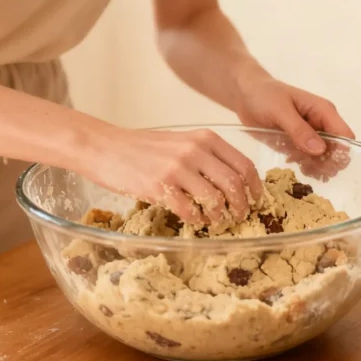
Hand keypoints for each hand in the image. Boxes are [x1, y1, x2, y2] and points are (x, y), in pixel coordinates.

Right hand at [76, 127, 263, 225]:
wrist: (105, 146)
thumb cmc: (143, 148)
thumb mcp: (181, 142)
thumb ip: (206, 156)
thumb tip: (232, 183)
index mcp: (205, 138)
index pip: (244, 164)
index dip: (255, 188)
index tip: (256, 200)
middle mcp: (195, 150)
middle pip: (235, 184)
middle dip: (242, 206)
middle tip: (239, 217)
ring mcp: (178, 168)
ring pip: (215, 199)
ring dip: (220, 216)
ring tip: (216, 221)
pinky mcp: (160, 186)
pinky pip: (190, 211)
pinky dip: (197, 220)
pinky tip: (194, 221)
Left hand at [234, 74, 354, 180]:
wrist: (246, 94)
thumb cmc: (264, 96)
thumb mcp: (280, 111)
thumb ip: (299, 129)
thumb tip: (320, 150)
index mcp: (323, 111)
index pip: (344, 135)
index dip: (340, 152)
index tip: (324, 164)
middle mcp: (321, 124)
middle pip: (337, 150)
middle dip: (327, 163)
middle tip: (308, 169)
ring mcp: (311, 135)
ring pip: (324, 158)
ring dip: (316, 167)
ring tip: (299, 167)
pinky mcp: (300, 143)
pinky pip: (310, 159)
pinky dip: (305, 165)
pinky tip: (291, 161)